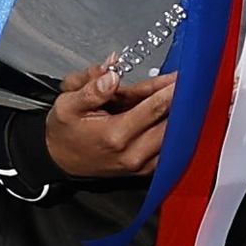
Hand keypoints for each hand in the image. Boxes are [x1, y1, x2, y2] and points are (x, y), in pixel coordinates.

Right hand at [44, 62, 176, 180]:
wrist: (59, 160)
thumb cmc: (65, 132)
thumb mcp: (67, 105)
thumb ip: (91, 89)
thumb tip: (112, 74)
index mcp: (114, 135)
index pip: (153, 109)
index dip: (170, 90)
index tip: (183, 77)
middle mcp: (132, 153)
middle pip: (169, 122)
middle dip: (179, 101)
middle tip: (185, 82)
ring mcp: (140, 165)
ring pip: (173, 137)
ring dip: (179, 116)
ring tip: (183, 95)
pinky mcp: (144, 170)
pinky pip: (169, 150)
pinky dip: (174, 132)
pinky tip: (174, 115)